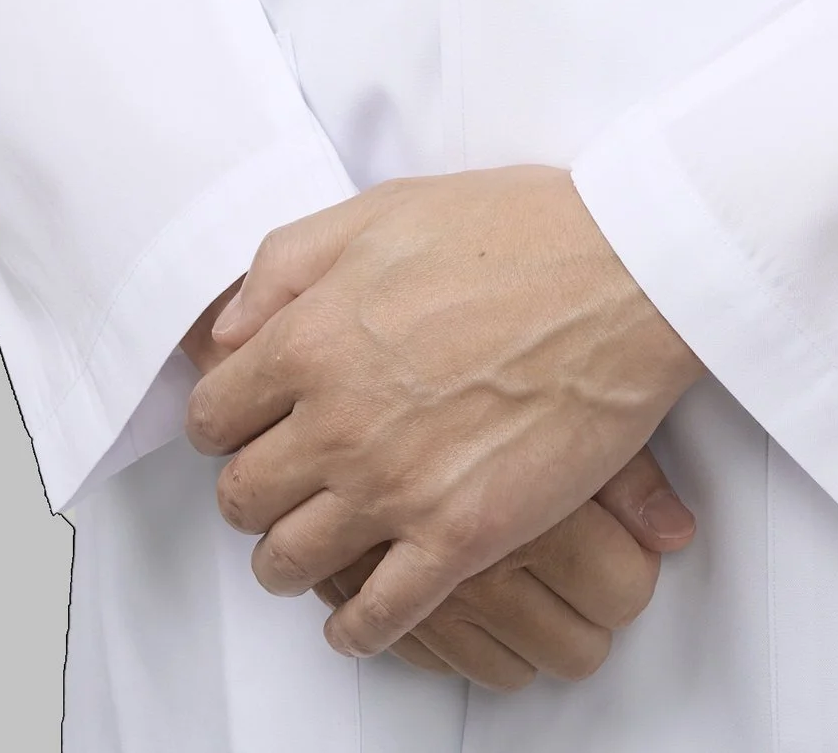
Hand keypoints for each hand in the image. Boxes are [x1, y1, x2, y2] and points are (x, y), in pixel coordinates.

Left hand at [181, 167, 703, 658]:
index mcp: (311, 338)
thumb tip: (228, 332)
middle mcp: (339, 421)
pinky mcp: (461, 537)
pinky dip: (355, 627)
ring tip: (312, 545)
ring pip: (289, 563)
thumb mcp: (380, 211)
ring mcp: (398, 487)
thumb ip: (284, 266)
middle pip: (241, 498)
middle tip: (282, 484)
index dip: (226, 424)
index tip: (248, 428)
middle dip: (252, 492)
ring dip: (289, 560)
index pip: (213, 416)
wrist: (625, 272)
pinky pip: (377, 616)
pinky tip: (359, 614)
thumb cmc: (514, 230)